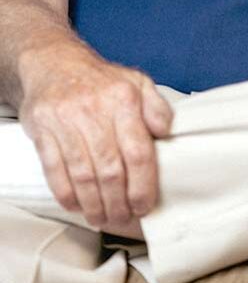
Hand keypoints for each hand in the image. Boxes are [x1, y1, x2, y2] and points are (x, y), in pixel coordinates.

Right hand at [18, 43, 172, 231]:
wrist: (55, 65)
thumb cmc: (102, 81)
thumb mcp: (138, 83)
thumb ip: (157, 108)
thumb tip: (169, 133)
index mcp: (125, 99)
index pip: (138, 152)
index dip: (143, 185)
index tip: (145, 205)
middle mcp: (95, 111)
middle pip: (110, 170)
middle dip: (119, 202)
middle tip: (124, 218)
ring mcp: (66, 122)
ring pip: (83, 175)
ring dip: (94, 204)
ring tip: (103, 218)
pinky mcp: (43, 131)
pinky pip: (55, 171)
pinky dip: (67, 194)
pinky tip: (78, 206)